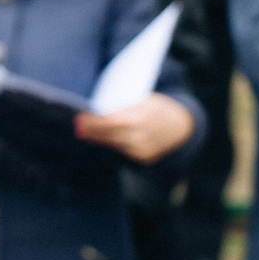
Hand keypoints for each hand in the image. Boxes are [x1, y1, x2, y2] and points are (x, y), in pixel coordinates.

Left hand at [74, 93, 195, 161]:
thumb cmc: (157, 107)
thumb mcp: (144, 100)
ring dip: (98, 138)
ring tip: (83, 132)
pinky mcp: (143, 158)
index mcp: (140, 119)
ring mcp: (142, 150)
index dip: (94, 122)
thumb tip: (99, 110)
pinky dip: (111, 144)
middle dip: (91, 131)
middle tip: (77, 127)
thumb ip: (124, 108)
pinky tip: (99, 139)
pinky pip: (122, 150)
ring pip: (114, 144)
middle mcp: (140, 137)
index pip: (111, 122)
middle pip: (109, 135)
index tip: (79, 118)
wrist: (181, 126)